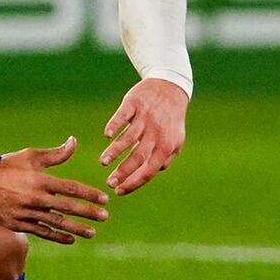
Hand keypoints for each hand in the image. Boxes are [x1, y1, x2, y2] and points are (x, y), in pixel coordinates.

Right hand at [0, 137, 109, 244]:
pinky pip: (42, 232)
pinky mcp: (19, 224)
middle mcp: (36, 198)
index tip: (105, 200)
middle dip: (88, 213)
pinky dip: (57, 236)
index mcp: (41, 180)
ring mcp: (27, 213)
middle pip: (68, 208)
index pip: (71, 189)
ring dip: (76, 228)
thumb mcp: (31, 156)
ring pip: (57, 223)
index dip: (89, 194)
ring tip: (92, 232)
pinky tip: (70, 239)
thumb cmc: (8, 166)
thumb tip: (74, 142)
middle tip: (104, 217)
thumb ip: (56, 154)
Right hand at [99, 78, 188, 195]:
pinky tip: (107, 135)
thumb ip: (164, 159)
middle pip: (138, 157)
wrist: (170, 87)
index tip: (118, 192)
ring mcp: (145, 117)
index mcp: (166, 146)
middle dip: (122, 172)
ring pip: (128, 138)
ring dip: (114, 151)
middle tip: (108, 183)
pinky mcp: (134, 103)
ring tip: (103, 163)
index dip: (133, 183)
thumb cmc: (170, 119)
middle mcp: (156, 133)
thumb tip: (150, 174)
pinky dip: (115, 125)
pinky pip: (123, 115)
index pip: (149, 171)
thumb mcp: (176, 141)